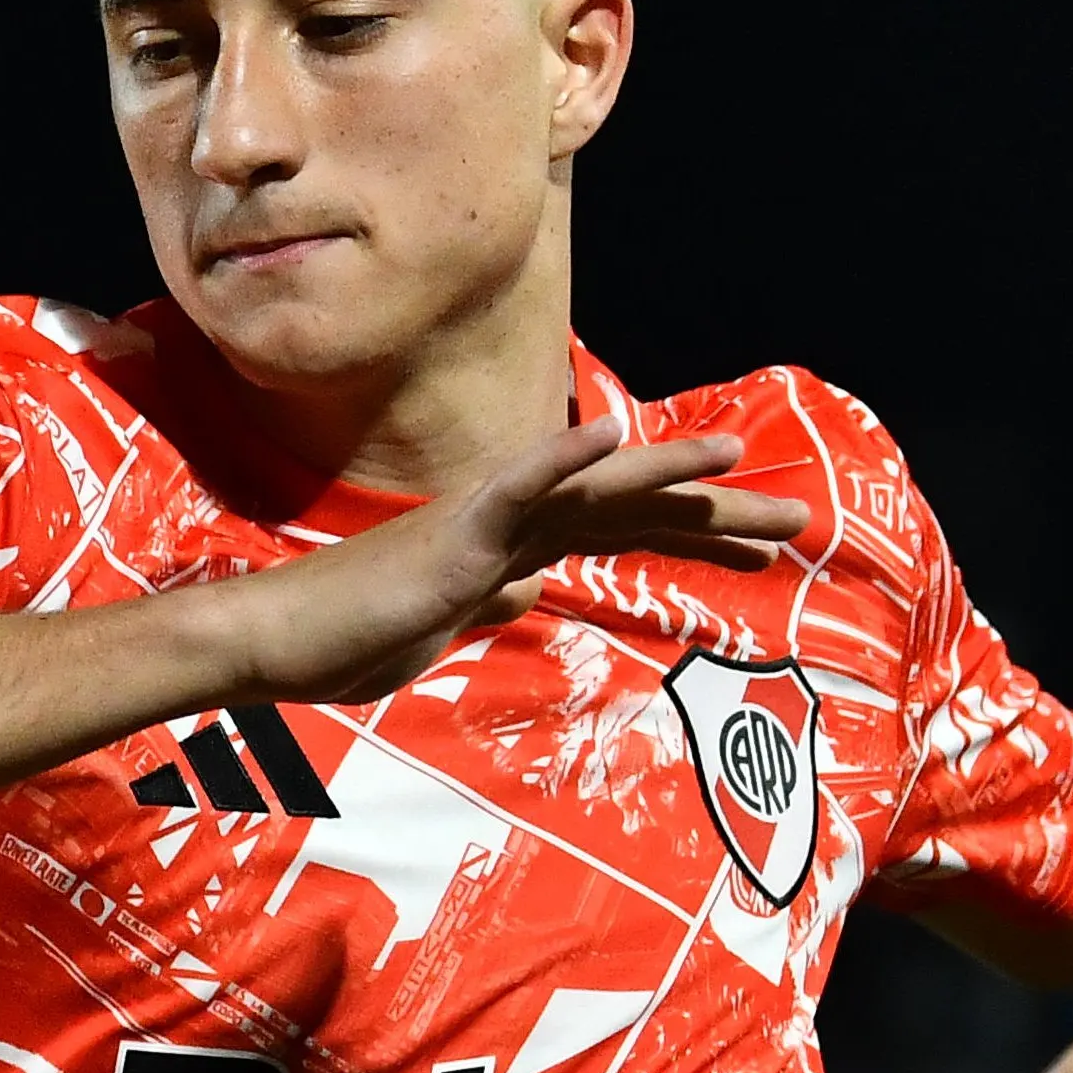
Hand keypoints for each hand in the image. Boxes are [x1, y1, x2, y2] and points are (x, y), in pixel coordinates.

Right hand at [223, 419, 811, 704]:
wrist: (275, 641)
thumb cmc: (343, 641)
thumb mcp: (438, 630)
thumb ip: (486, 604)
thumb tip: (527, 589)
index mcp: (511, 551)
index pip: (620, 535)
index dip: (691, 538)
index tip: (757, 553)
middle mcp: (509, 526)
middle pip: (630, 509)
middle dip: (715, 517)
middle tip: (796, 525)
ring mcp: (484, 523)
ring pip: (594, 490)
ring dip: (670, 475)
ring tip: (739, 461)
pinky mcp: (455, 532)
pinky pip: (516, 485)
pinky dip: (564, 456)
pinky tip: (613, 431)